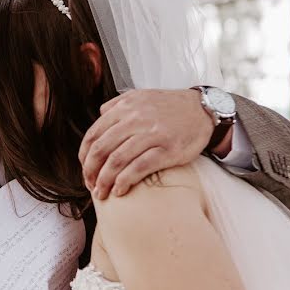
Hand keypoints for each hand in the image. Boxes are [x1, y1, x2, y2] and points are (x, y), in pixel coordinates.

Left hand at [79, 89, 216, 198]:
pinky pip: (138, 168)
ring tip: (101, 193)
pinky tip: (120, 191)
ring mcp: (152, 134)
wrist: (204, 110)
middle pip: (101, 149)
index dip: (84, 156)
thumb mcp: (142, 96)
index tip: (85, 170)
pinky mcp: (167, 150)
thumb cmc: (170, 107)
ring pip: (116, 161)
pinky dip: (124, 182)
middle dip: (90, 172)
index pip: (94, 134)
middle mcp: (136, 119)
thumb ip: (119, 104)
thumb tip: (100, 114)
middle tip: (90, 186)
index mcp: (126, 107)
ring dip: (104, 181)